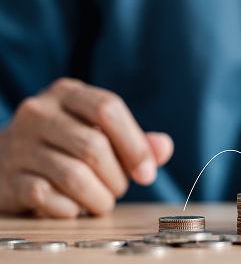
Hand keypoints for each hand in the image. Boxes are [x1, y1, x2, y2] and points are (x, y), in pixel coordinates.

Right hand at [0, 78, 173, 217]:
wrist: (5, 159)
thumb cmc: (64, 144)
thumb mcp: (98, 131)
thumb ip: (133, 140)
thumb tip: (163, 148)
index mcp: (67, 93)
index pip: (108, 108)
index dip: (134, 144)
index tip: (147, 172)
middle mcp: (39, 112)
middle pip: (94, 146)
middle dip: (117, 177)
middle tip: (119, 188)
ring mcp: (18, 144)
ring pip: (73, 176)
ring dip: (98, 197)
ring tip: (101, 201)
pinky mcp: (6, 178)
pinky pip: (48, 197)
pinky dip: (70, 208)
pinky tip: (73, 206)